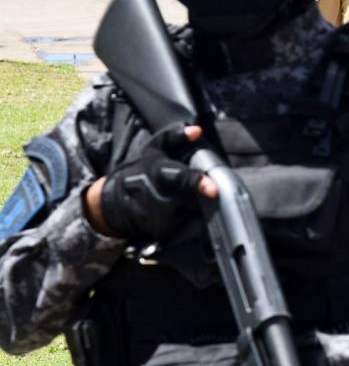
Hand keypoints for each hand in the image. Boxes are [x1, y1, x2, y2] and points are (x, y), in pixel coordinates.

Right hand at [94, 125, 216, 240]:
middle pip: (196, 199)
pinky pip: (193, 228)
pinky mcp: (167, 235)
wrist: (118, 203)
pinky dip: (197, 221)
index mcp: (161, 174)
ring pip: (197, 215)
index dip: (198, 183)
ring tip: (192, 200)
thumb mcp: (156, 148)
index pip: (181, 179)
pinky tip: (189, 213)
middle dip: (205, 196)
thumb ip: (176, 136)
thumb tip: (197, 130)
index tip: (214, 190)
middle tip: (209, 191)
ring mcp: (164, 220)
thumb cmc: (145, 171)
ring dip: (203, 207)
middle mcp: (162, 199)